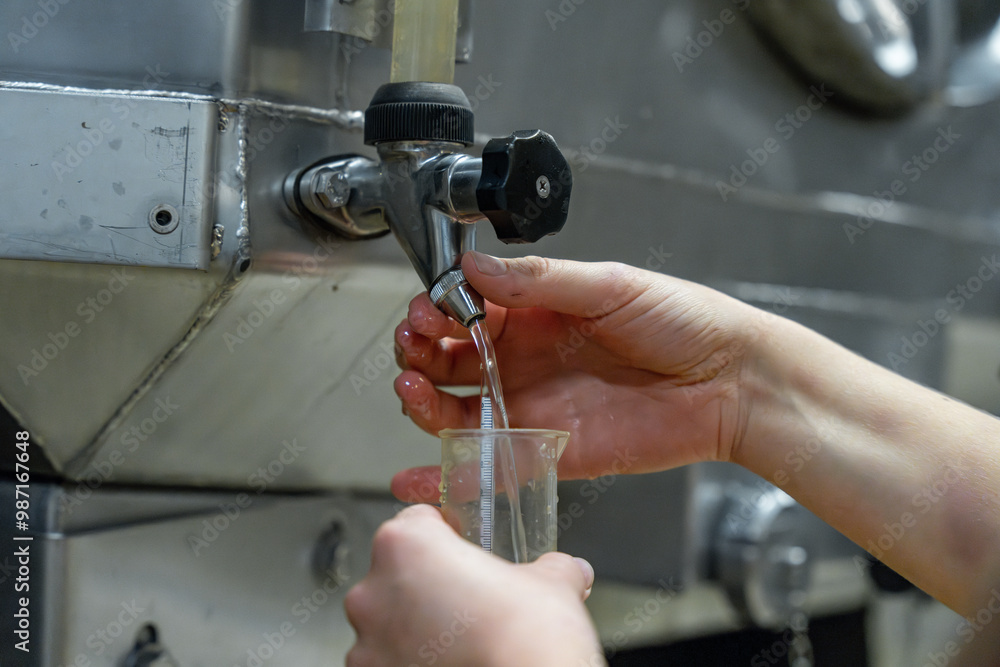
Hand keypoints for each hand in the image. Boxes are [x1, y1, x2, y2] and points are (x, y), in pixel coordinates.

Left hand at [344, 504, 600, 666]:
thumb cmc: (526, 638)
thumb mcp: (553, 584)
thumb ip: (553, 568)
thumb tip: (568, 571)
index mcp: (407, 546)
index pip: (416, 521)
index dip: (444, 534)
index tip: (462, 549)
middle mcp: (373, 591)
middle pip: (395, 574)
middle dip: (427, 586)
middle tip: (469, 603)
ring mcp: (366, 644)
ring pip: (388, 624)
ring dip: (415, 629)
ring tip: (462, 643)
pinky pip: (388, 661)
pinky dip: (411, 663)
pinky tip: (451, 665)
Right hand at [392, 252, 763, 500]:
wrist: (731, 383)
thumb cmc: (684, 322)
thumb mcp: (609, 286)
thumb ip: (538, 281)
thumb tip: (474, 265)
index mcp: (537, 314)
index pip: (466, 310)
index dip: (438, 309)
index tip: (427, 309)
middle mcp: (527, 361)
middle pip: (450, 360)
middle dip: (421, 351)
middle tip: (414, 345)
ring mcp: (533, 409)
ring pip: (457, 411)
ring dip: (422, 401)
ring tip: (411, 387)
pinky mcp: (547, 454)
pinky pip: (489, 466)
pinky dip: (446, 475)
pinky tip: (414, 474)